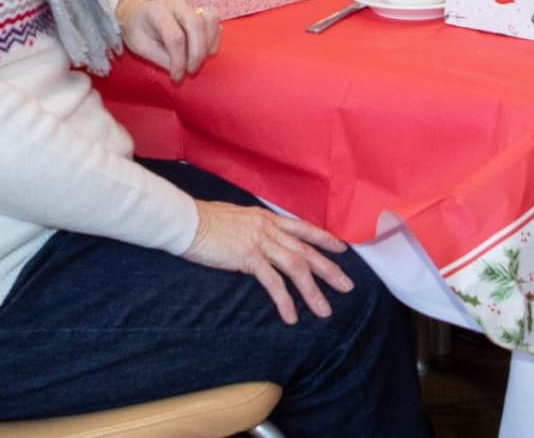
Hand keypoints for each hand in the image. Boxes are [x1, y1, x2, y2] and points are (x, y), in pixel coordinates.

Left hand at [118, 0, 219, 80]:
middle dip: (198, 53)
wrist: (137, 12)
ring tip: (199, 60)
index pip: (175, 37)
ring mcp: (191, 3)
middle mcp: (177, 3)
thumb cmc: (138, 31)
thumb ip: (162, 58)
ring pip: (210, 20)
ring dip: (209, 44)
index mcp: (157, 11)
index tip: (177, 78)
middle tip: (191, 71)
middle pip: (197, 25)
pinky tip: (205, 51)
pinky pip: (215, 22)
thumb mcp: (141, 47)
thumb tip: (182, 70)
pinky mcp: (200, 8)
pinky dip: (214, 38)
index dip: (179, 61)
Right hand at [184, 201, 353, 323]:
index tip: (342, 249)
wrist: (186, 219)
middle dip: (330, 270)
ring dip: (312, 292)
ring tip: (324, 311)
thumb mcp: (238, 218)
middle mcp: (269, 228)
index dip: (325, 239)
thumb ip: (254, 228)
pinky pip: (272, 283)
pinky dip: (284, 300)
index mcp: (267, 218)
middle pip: (307, 251)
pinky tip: (292, 316)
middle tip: (348, 286)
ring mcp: (260, 242)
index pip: (303, 228)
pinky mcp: (247, 257)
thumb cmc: (205, 220)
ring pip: (296, 268)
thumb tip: (261, 238)